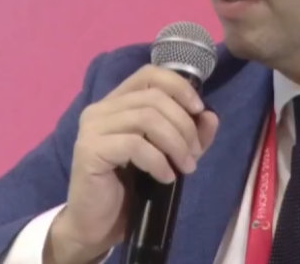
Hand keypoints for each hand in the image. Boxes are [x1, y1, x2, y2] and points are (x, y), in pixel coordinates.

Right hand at [43, 64, 219, 263]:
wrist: (99, 225)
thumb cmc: (132, 186)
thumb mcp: (170, 155)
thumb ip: (191, 134)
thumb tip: (210, 115)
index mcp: (117, 102)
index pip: (150, 74)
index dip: (179, 87)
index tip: (199, 110)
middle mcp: (100, 108)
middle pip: (154, 98)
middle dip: (183, 125)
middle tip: (195, 153)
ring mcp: (91, 128)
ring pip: (146, 118)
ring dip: (175, 143)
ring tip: (186, 167)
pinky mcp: (88, 150)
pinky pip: (135, 145)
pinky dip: (158, 161)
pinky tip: (167, 177)